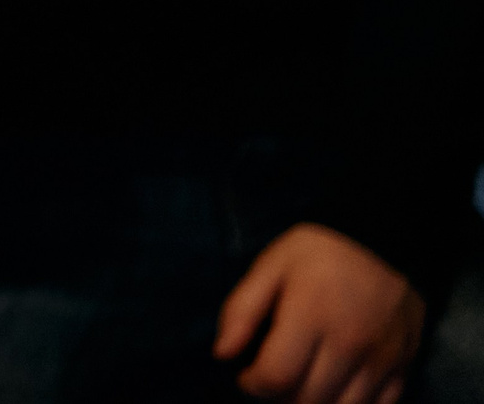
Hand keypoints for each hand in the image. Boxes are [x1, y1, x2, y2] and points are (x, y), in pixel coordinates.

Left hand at [216, 223, 423, 403]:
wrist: (385, 238)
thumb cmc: (319, 252)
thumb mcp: (270, 265)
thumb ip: (242, 310)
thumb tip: (221, 354)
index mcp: (311, 315)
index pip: (277, 376)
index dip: (252, 385)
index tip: (247, 374)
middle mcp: (350, 343)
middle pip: (308, 400)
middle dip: (280, 398)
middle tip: (273, 380)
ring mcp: (382, 359)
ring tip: (301, 386)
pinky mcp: (404, 366)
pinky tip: (334, 391)